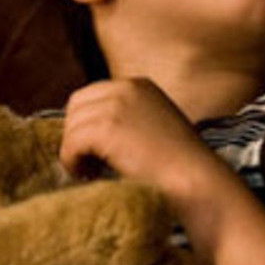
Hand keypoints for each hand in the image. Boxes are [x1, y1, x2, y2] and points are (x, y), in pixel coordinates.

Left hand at [59, 78, 216, 197]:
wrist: (194, 179)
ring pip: (71, 127)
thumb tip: (88, 133)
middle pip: (76, 107)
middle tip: (90, 163)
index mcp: (139, 85)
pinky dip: (74, 163)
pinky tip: (91, 175)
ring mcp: (117, 105)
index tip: (95, 151)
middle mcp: (127, 87)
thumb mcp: (154, 126)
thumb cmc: (178, 164)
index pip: (91, 96)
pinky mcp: (107, 127)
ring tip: (92, 172)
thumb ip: (126, 119)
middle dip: (76, 135)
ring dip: (75, 152)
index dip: (86, 125)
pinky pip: (70, 144)